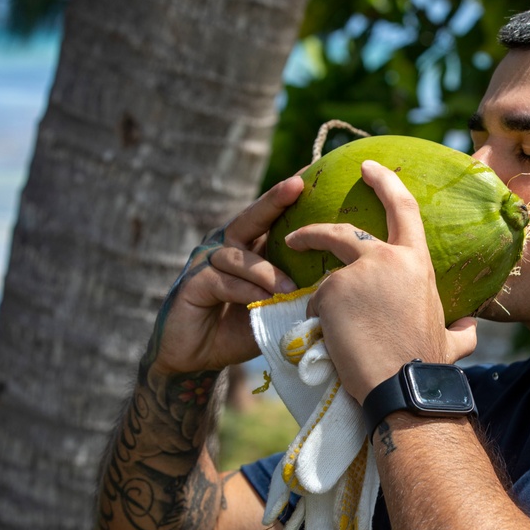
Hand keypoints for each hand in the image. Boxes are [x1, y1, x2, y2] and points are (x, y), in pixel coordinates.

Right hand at [145, 176, 304, 376]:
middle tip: (297, 185)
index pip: (272, 219)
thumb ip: (294, 291)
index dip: (289, 198)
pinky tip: (262, 301)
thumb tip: (334, 284)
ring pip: (240, 256)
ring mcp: (208, 263)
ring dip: (267, 272)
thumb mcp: (273, 306)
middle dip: (274, 200)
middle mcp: (227, 248)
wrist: (194, 356)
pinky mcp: (194, 284)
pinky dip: (246, 292)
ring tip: (290, 288)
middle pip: (251, 218)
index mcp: (249, 248)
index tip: (314, 174)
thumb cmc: (239, 328)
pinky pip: (224, 282)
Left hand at [285, 160, 477, 402]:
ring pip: (326, 274)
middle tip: (297, 236)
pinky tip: (326, 341)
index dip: (384, 181)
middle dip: (314, 231)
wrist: (401, 387)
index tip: (367, 167)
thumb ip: (463, 328)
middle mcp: (386, 258)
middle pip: (343, 231)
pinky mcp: (330, 294)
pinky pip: (315, 304)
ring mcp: (355, 274)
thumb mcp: (454, 341)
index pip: (402, 207)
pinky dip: (315, 322)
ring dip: (314, 291)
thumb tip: (471, 325)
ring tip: (307, 312)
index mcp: (416, 262)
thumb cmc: (429, 366)